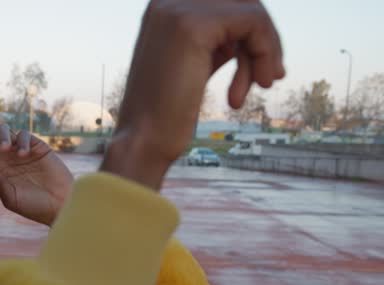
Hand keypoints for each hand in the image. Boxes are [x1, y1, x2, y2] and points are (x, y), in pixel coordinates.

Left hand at [0, 123, 73, 225]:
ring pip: (4, 131)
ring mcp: (20, 150)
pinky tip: (24, 155)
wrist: (60, 204)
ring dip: (0, 135)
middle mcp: (5, 157)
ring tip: (4, 149)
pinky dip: (21, 141)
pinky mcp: (36, 146)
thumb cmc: (34, 206)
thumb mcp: (11, 197)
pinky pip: (24, 135)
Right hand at [103, 0, 284, 188]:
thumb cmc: (167, 114)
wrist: (142, 141)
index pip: (227, 4)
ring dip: (266, 49)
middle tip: (271, 77)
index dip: (251, 32)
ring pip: (251, 11)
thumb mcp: (193, 65)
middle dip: (263, 38)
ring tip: (263, 84)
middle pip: (242, 2)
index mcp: (164, 8)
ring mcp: (177, 9)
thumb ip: (217, 42)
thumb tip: (253, 33)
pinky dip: (265, 52)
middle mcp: (167, 1)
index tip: (263, 68)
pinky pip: (253, 21)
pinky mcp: (193, 24)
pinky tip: (257, 85)